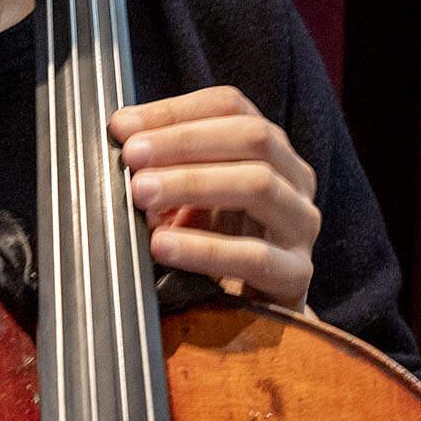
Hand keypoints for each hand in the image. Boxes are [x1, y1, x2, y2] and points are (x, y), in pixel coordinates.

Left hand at [110, 86, 319, 309]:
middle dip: (183, 142)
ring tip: (142, 194)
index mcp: (271, 149)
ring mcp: (301, 225)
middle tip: (131, 158)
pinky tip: (164, 246)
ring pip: (259, 185)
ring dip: (194, 184)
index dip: (175, 111)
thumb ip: (166, 166)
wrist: (253, 313)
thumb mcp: (194, 196)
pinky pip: (255, 256)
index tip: (124, 127)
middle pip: (251, 138)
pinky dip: (204, 249)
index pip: (230, 107)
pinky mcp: (296, 274)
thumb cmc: (217, 242)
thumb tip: (119, 139)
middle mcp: (295, 179)